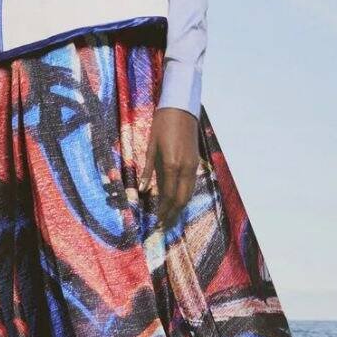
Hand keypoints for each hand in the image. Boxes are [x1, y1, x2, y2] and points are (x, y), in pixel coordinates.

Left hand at [139, 107, 199, 228]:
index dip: (163, 210)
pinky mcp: (195, 162)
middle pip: (182, 199)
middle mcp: (185, 168)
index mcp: (172, 165)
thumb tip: (142, 190)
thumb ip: (148, 170)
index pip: (169, 195)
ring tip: (169, 218)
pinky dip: (184, 196)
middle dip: (173, 214)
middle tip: (163, 226)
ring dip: (179, 207)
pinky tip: (177, 202)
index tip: (156, 221)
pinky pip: (190, 184)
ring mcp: (192, 165)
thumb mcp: (150, 148)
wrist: (180, 109)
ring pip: (189, 193)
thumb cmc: (161, 126)